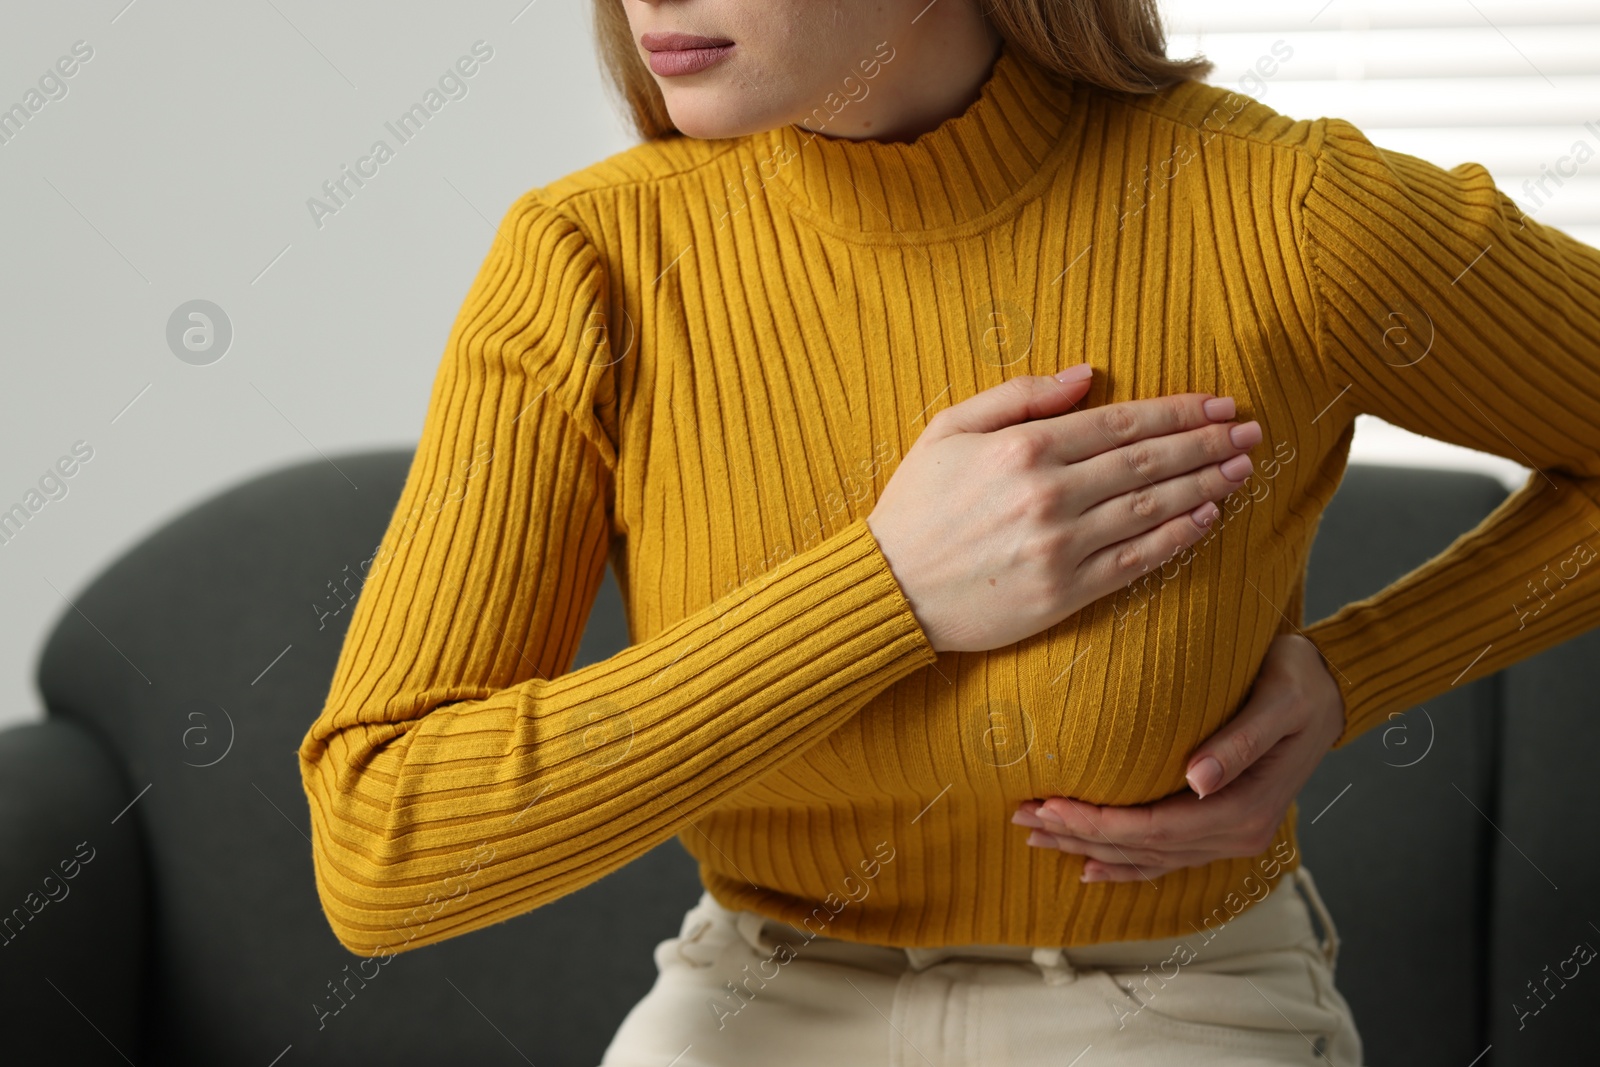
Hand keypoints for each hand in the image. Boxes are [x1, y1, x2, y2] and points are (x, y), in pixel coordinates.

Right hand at [867, 367, 1261, 652]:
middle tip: (1251, 431)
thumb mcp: (948, 429)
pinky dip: (1177, 537)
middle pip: (1148, 462)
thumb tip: (1087, 374)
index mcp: (1022, 449)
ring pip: (1152, 508)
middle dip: (1208, 442)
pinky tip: (1206, 518)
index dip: (1178, 411)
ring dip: (1205, 485)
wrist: (888, 590)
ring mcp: (1061, 547)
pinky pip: (1136, 561)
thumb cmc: (914, 507)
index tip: (1219, 402)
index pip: (1121, 423)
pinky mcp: (1064, 593)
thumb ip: (1017, 396)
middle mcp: (1049, 495)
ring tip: (1242, 469)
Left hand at [1012, 633, 1344, 881]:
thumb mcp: (1278, 700)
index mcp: (1244, 809)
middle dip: (1079, 835)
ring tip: (1037, 837)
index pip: (1156, 828)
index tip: (1050, 805)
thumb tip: (1199, 779)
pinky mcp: (1222, 826)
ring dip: (1090, 849)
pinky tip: (1089, 866)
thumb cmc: (1300, 682)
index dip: (1098, 823)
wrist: (1331, 689)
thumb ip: (1240, 741)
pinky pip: (1166, 856)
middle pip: (1143, 848)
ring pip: (1148, 857)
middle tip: (1023, 817)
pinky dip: (1125, 865)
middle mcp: (1237, 834)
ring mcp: (1231, 836)